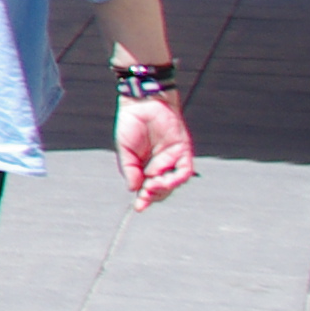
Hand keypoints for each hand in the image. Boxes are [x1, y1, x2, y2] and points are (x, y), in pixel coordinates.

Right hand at [116, 91, 195, 207]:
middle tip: (145, 195)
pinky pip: (184, 171)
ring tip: (153, 185)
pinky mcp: (183, 151)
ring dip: (165, 188)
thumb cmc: (132, 122)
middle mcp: (159, 164)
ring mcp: (172, 158)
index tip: (139, 207)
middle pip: (161, 188)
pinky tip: (166, 179)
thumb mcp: (125, 149)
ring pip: (174, 182)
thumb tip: (133, 188)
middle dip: (154, 195)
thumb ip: (129, 169)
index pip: (146, 187)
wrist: (144, 102)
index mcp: (144, 164)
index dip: (144, 198)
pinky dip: (177, 178)